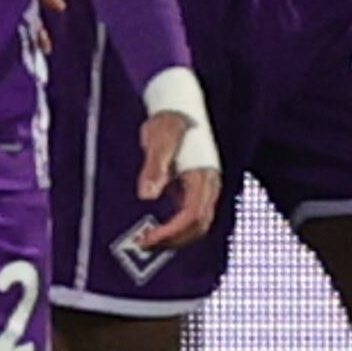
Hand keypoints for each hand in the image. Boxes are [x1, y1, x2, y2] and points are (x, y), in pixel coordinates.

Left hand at [127, 108, 221, 250]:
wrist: (175, 107)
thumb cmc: (168, 121)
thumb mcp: (158, 140)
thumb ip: (154, 167)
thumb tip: (147, 194)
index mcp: (202, 176)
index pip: (193, 215)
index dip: (172, 231)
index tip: (150, 238)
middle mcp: (207, 185)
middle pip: (198, 226)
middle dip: (173, 240)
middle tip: (143, 243)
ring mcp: (202, 188)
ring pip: (196, 224)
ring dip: (175, 237)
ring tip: (147, 241)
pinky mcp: (193, 188)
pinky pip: (189, 216)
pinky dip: (175, 228)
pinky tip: (155, 229)